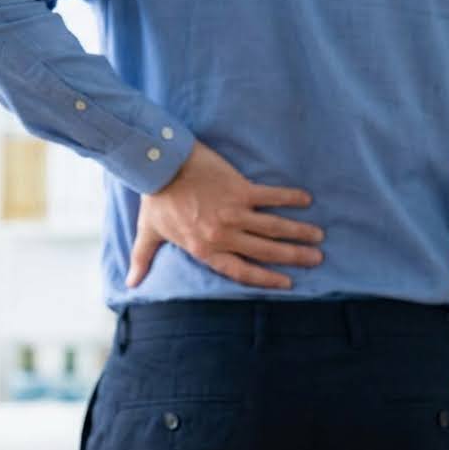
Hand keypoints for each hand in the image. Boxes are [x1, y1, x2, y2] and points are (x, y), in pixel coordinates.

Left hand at [126, 141, 323, 288]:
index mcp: (204, 249)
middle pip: (264, 251)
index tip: (286, 283)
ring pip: (273, 227)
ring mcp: (234, 212)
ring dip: (298, 232)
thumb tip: (130, 284)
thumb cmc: (155, 200)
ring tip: (318, 236)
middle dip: (293, 257)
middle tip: (315, 259)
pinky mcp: (240, 189)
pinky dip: (289, 198)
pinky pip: (271, 197)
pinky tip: (306, 201)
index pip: (241, 271)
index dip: (265, 279)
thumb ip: (143, 260)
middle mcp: (223, 234)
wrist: (161, 165)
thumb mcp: (148, 234)